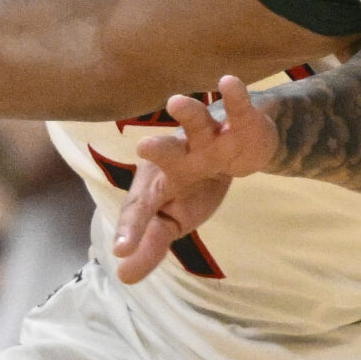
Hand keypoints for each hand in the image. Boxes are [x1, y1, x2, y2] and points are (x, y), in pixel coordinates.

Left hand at [111, 76, 276, 282]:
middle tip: (143, 147)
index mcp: (160, 182)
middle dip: (158, 150)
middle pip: (167, 153)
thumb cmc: (194, 183)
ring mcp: (209, 139)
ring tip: (176, 101)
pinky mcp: (239, 126)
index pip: (143, 208)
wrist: (237, 147)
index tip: (121, 249)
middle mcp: (180, 156)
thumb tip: (123, 277)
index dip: (133, 228)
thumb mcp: (173, 218)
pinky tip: (228, 82)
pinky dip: (235, 97)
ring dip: (188, 113)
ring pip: (196, 124)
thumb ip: (151, 245)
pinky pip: (238, 110)